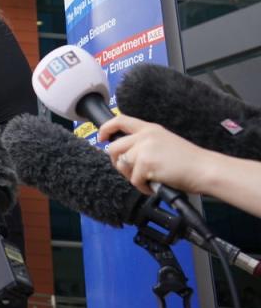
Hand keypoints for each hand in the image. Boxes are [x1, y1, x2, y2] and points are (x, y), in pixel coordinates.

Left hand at [98, 114, 213, 194]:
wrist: (205, 169)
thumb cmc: (189, 160)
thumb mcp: (164, 142)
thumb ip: (144, 143)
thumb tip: (126, 154)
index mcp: (149, 128)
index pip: (120, 120)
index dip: (106, 128)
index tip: (101, 138)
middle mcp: (145, 136)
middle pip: (114, 148)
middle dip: (118, 162)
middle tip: (131, 172)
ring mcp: (144, 149)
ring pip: (122, 164)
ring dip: (131, 176)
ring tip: (147, 180)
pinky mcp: (146, 164)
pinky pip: (134, 180)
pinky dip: (142, 187)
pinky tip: (154, 186)